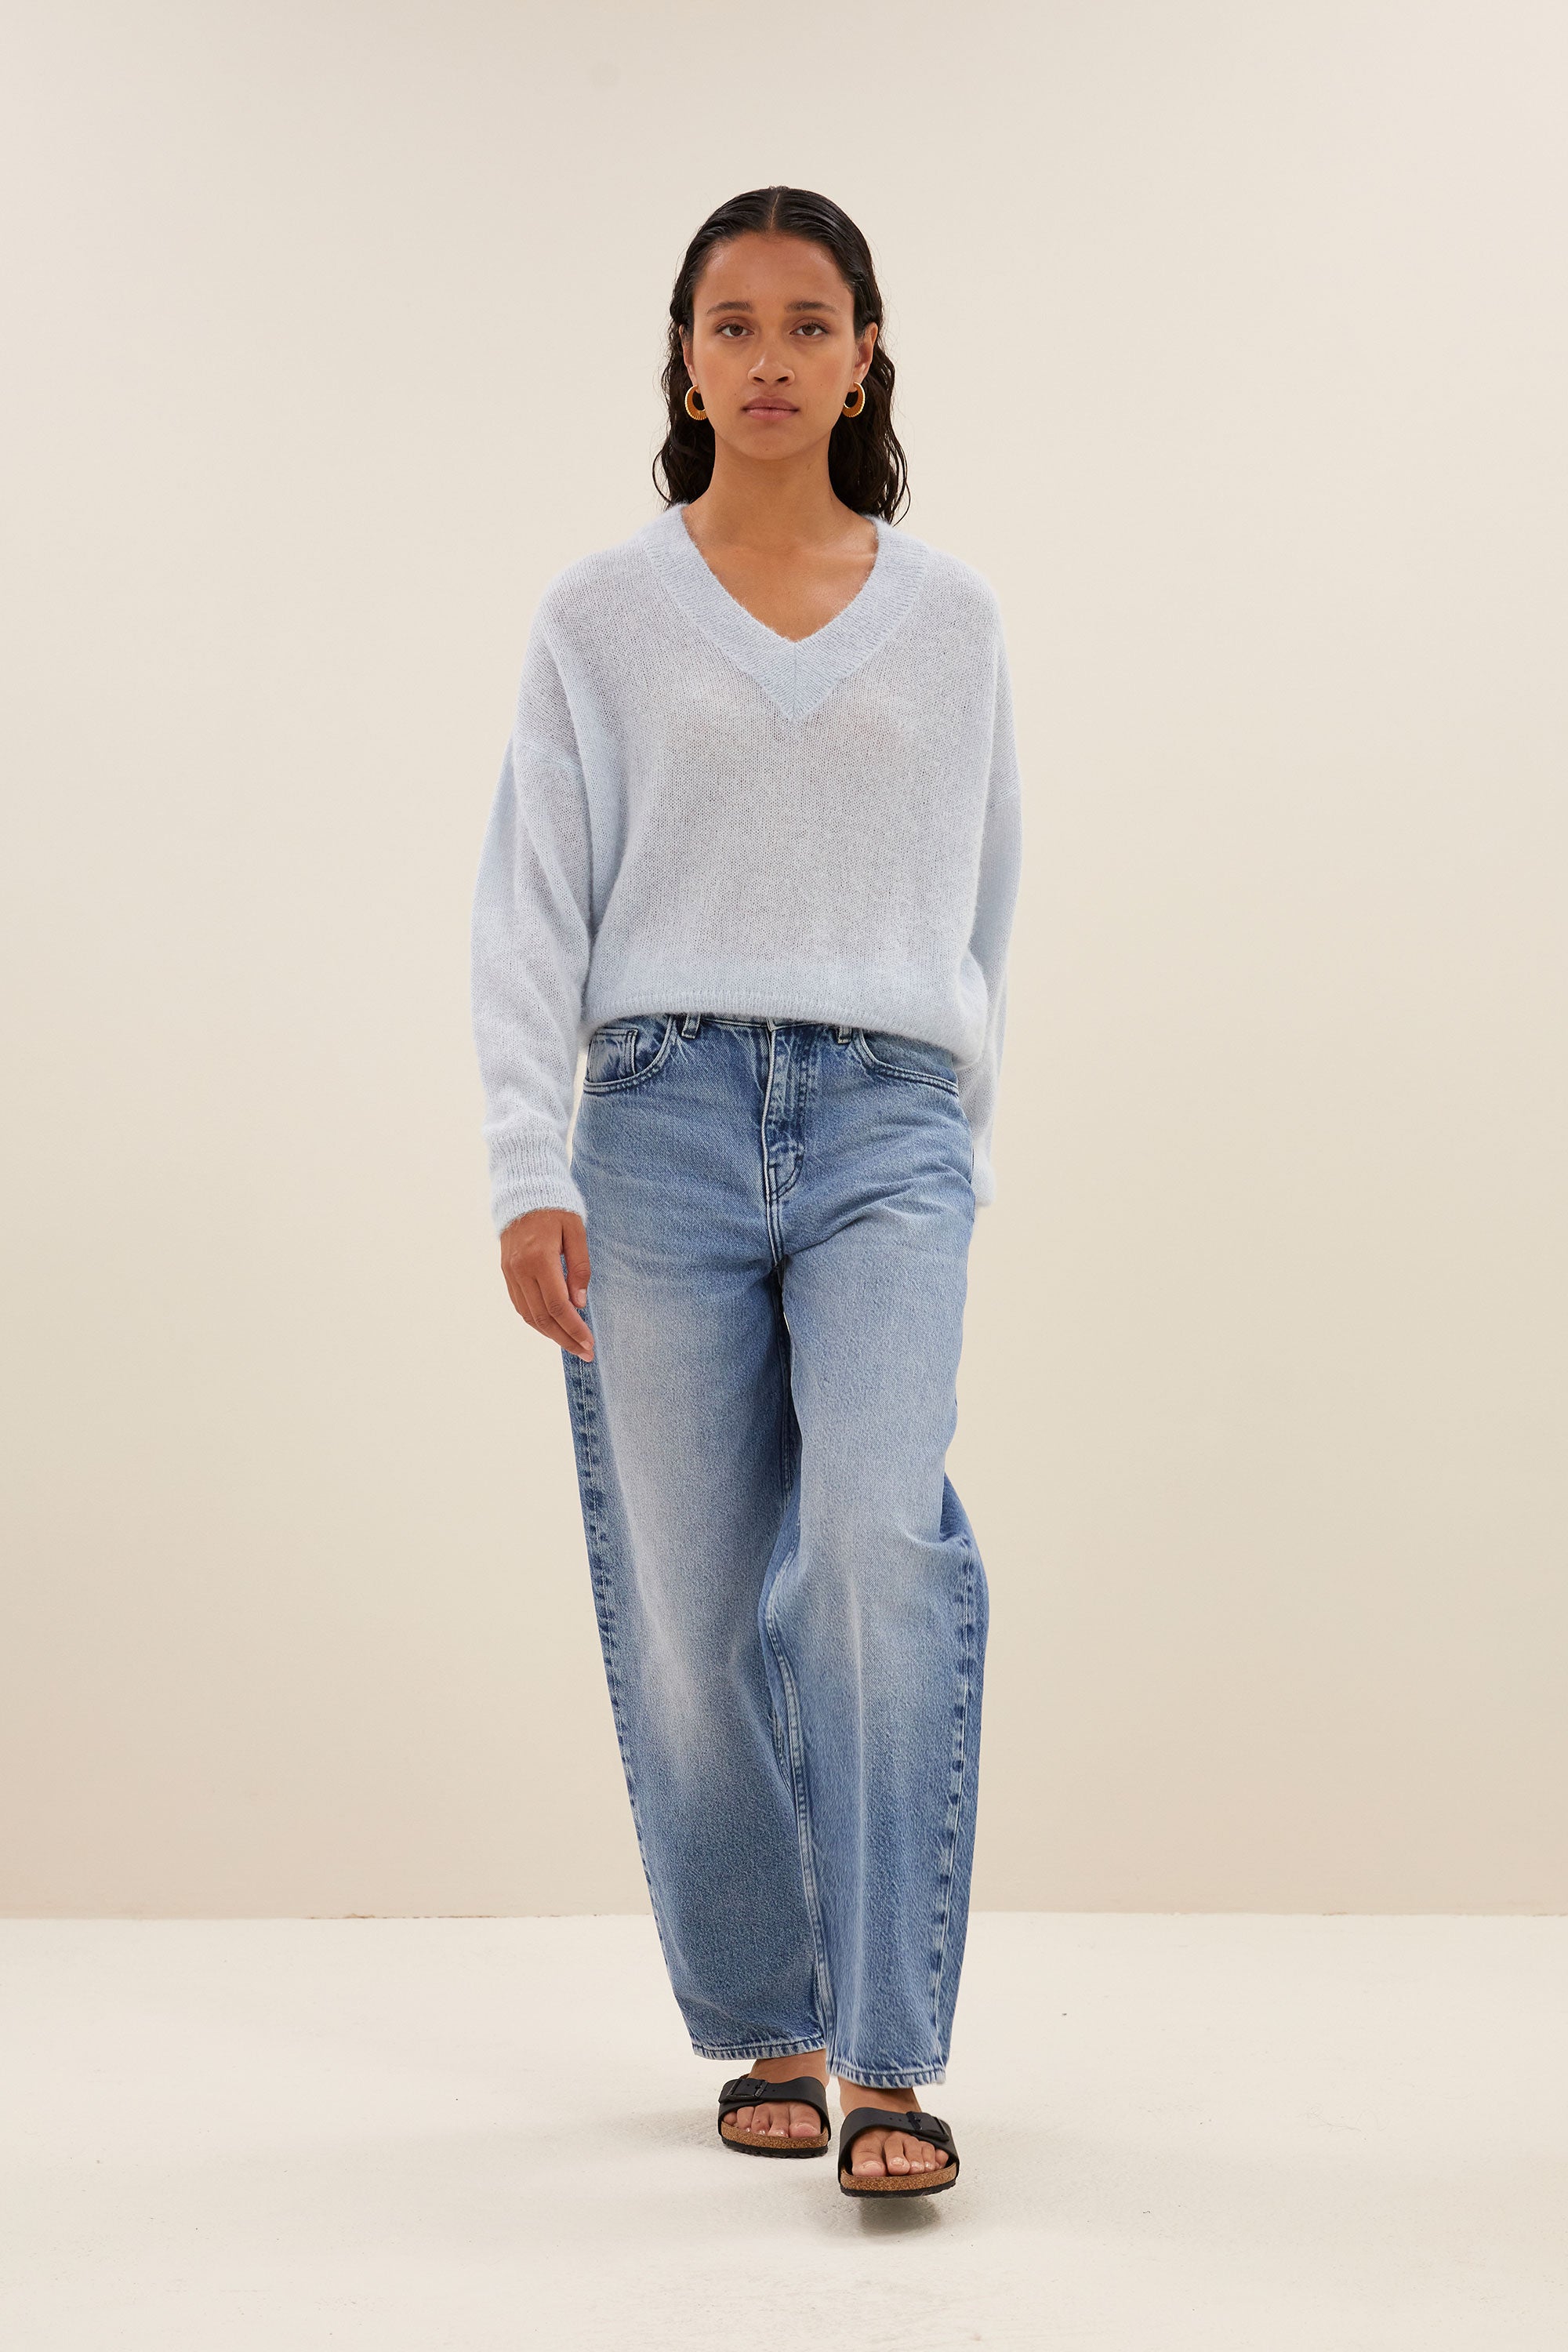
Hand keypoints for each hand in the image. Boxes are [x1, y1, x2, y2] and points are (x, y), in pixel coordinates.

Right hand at [499, 1209, 593, 1360]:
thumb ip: (579, 1267)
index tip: (589, 1344)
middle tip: (585, 1353)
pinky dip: (536, 1320)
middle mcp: (520, 1269)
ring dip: (550, 1334)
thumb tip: (580, 1303)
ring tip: (571, 1344)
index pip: (558, 1306)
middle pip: (542, 1317)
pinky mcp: (506, 1272)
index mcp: (539, 1258)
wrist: (523, 1188)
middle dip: (565, 1339)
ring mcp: (510, 1272)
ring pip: (528, 1315)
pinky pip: (520, 1304)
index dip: (574, 1329)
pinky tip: (553, 1326)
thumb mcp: (576, 1231)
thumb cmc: (556, 1207)